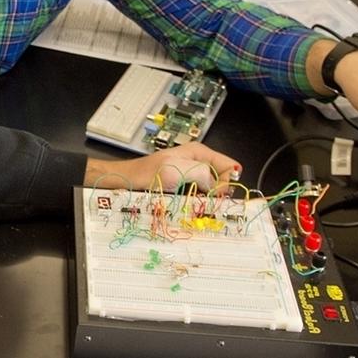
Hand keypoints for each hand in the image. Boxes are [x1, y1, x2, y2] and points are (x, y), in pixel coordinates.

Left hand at [85, 142, 240, 192]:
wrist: (128, 181)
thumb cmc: (148, 173)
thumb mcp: (177, 170)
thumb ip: (202, 174)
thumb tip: (220, 187)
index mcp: (200, 152)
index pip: (230, 167)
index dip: (227, 182)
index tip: (216, 194)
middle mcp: (199, 162)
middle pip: (222, 180)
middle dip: (217, 193)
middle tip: (203, 199)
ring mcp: (191, 175)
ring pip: (211, 191)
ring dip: (206, 199)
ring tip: (193, 202)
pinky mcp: (184, 187)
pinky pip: (199, 196)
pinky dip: (197, 202)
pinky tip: (187, 205)